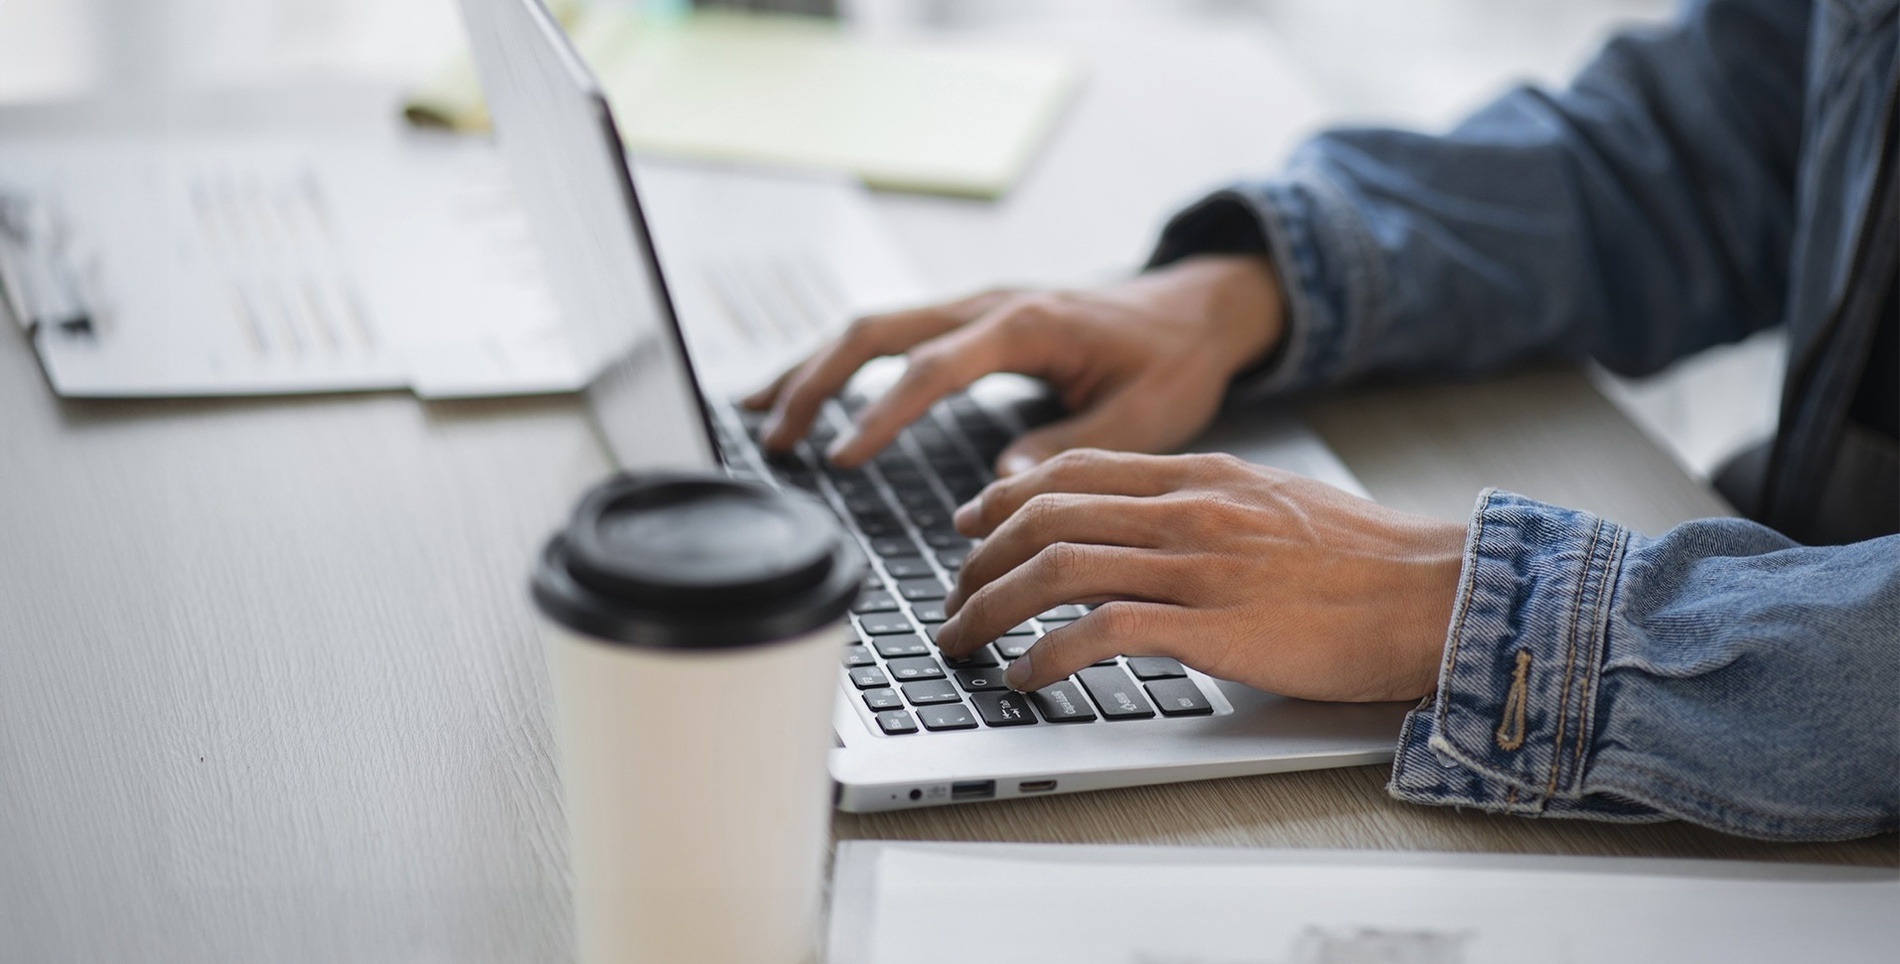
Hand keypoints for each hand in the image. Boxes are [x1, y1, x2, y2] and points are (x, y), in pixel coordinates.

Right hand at [742, 256, 1283, 475]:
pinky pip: (891, 335)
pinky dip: (840, 363)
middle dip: (816, 383)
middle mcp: (990, 305)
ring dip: (812, 368)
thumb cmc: (1175, 361)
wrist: (1198, 310)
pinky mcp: (972, 320)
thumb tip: (997, 488)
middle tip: (775, 441)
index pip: (932, 368)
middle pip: (877, 332)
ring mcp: (976, 306)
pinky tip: (804, 391)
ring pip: (873, 327)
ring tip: (758, 414)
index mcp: (1027, 324)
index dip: (881, 415)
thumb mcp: (1142, 417)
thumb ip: (1067, 449)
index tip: (840, 459)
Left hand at [932, 450, 1466, 702]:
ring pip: (1056, 567)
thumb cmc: (1364, 562)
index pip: (1074, 470)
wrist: (1436, 592)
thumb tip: (1148, 527)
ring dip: (992, 608)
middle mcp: (1187, 510)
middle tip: (952, 597)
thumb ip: (1204, 508)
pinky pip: (1100, 632)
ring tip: (964, 641)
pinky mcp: (1212, 626)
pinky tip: (1025, 676)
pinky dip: (1046, 655)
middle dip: (978, 559)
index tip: (970, 523)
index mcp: (1200, 476)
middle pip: (1045, 515)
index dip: (1004, 496)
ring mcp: (1196, 566)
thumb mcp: (1273, 505)